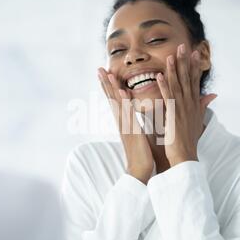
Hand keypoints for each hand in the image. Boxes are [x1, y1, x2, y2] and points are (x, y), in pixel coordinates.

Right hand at [98, 68, 153, 183]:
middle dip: (105, 83)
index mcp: (123, 122)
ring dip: (111, 88)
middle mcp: (121, 122)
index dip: (109, 87)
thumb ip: (134, 124)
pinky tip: (122, 92)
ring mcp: (124, 126)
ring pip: (117, 104)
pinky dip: (124, 102)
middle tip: (99, 68)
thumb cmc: (140, 154)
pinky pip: (127, 114)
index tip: (105, 74)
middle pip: (111, 99)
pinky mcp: (131, 131)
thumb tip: (134, 116)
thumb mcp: (137, 135)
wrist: (139, 171)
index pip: (114, 101)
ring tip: (107, 73)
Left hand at [156, 43, 216, 166]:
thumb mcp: (198, 119)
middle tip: (184, 46)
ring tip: (170, 55)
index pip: (194, 81)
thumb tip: (212, 95)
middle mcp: (189, 104)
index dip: (194, 66)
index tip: (195, 52)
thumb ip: (203, 105)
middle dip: (186, 62)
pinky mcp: (173, 116)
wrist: (185, 156)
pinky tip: (159, 76)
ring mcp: (182, 110)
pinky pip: (168, 98)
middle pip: (187, 79)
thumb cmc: (188, 139)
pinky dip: (163, 86)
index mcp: (193, 104)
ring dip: (174, 70)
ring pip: (177, 86)